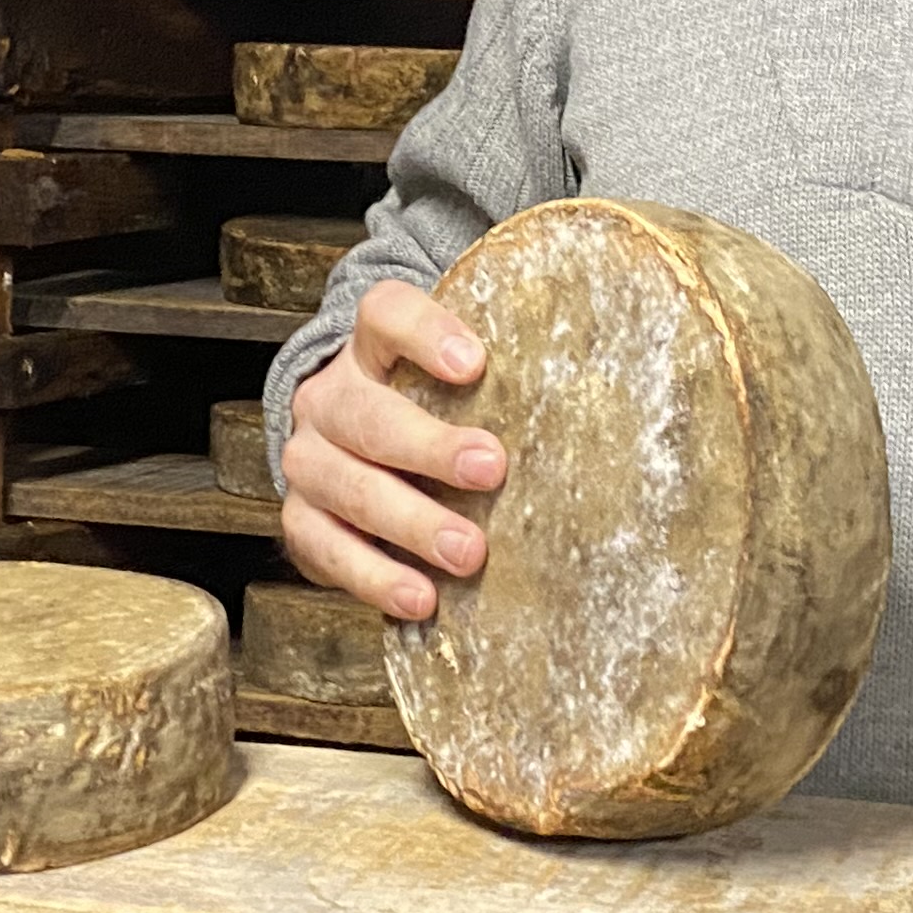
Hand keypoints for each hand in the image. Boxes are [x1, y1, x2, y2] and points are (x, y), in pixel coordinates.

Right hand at [279, 280, 502, 620]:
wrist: (349, 450)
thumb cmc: (429, 413)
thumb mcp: (458, 381)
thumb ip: (510, 372)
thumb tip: (611, 373)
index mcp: (370, 349)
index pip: (385, 315)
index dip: (424, 332)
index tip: (474, 364)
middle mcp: (330, 399)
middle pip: (366, 414)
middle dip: (428, 446)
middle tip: (490, 468)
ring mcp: (310, 461)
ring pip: (347, 487)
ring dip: (410, 523)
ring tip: (468, 553)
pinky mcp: (302, 521)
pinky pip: (328, 550)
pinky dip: (375, 578)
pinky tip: (422, 597)